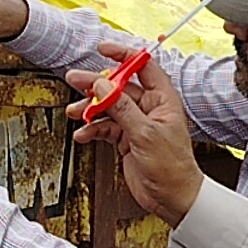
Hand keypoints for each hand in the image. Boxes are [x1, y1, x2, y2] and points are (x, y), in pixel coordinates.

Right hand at [65, 43, 205, 227]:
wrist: (173, 197)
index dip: (123, 55)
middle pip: (118, 87)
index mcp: (162, 99)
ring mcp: (136, 124)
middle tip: (75, 81)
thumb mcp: (145, 134)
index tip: (103, 50)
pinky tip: (83, 134)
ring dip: (90, 109)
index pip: (143, 66)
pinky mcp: (126, 140)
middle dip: (96, 84)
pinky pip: (105, 127)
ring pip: (108, 107)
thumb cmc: (173, 167)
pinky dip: (92, 129)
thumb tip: (105, 86)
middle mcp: (149, 108)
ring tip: (75, 112)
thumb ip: (122, 108)